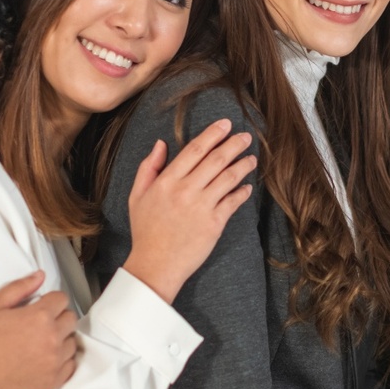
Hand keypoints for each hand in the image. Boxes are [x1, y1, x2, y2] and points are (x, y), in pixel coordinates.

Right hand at [0, 271, 77, 388]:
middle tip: (38, 325)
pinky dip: (61, 361)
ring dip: (60, 339)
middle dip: (57, 317)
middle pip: (70, 319)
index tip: (39, 306)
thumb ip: (18, 288)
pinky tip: (44, 360)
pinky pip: (70, 365)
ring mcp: (54, 362)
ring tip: (39, 343)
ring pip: (71, 342)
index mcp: (39, 317)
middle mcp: (52, 338)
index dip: (49, 300)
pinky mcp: (52, 381)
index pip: (61, 299)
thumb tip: (40, 276)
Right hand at [122, 119, 255, 301]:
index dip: (213, 134)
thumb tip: (161, 143)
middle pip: (216, 159)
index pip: (195, 149)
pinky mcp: (214, 223)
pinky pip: (233, 201)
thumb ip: (149, 167)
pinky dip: (243, 192)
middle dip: (234, 144)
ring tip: (252, 158)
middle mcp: (186, 190)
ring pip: (229, 177)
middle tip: (245, 136)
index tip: (225, 124)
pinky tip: (247, 186)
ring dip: (243, 165)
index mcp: (167, 181)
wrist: (156, 264)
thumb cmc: (146, 230)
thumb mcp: (137, 195)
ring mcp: (202, 206)